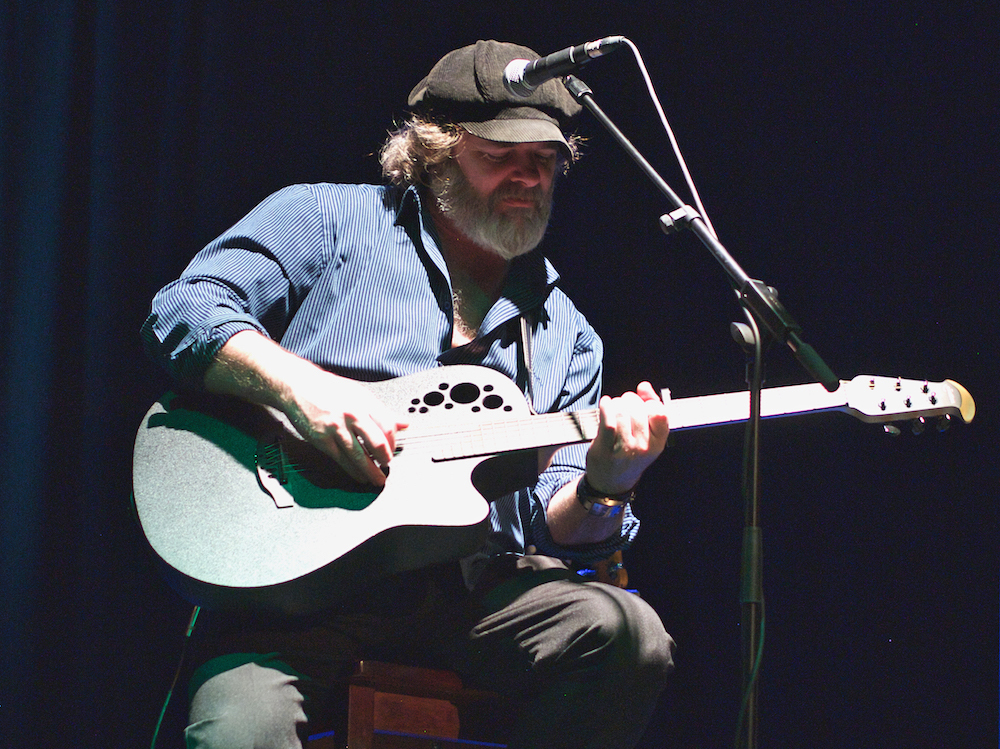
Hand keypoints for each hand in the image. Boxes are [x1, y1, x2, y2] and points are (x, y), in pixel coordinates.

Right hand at [283, 367, 407, 486]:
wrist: (297, 386)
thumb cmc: (328, 388)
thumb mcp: (358, 394)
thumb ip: (382, 411)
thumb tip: (403, 423)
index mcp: (364, 402)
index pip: (388, 427)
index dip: (393, 443)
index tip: (393, 450)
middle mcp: (352, 414)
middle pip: (376, 443)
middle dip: (385, 459)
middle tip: (387, 466)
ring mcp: (336, 428)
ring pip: (359, 456)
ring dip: (370, 471)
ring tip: (377, 479)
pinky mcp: (322, 440)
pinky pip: (341, 460)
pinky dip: (352, 471)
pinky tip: (359, 475)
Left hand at [584, 382, 668, 494]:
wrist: (611, 482)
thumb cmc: (629, 454)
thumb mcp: (647, 437)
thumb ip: (650, 408)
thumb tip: (644, 386)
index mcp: (657, 443)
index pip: (659, 412)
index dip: (649, 401)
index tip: (641, 402)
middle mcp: (643, 447)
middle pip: (637, 408)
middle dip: (629, 400)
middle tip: (624, 405)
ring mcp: (624, 449)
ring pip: (621, 411)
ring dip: (616, 403)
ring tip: (614, 408)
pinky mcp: (606, 448)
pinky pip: (608, 420)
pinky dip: (606, 406)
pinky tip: (605, 404)